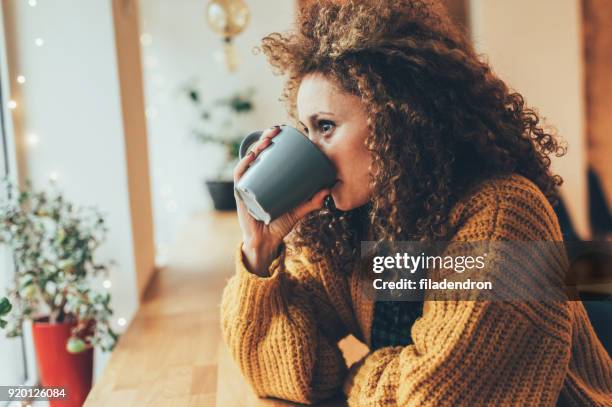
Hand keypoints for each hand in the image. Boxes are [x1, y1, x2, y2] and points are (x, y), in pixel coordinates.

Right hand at [233, 126, 331, 274]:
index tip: (283, 130)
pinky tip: (251, 156)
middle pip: (258, 153)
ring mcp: (247, 185)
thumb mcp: (299, 210)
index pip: (268, 154)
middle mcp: (255, 178)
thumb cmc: (280, 223)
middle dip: (265, 138)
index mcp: (267, 178)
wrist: (266, 242)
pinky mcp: (241, 195)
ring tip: (267, 140)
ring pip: (249, 161)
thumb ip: (313, 201)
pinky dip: (244, 165)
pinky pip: (240, 177)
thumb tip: (330, 187)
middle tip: (276, 131)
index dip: (273, 140)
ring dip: (256, 147)